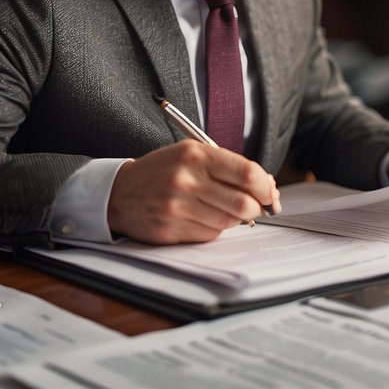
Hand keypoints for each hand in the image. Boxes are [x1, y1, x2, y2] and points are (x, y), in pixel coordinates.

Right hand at [107, 141, 279, 243]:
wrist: (119, 192)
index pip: (247, 173)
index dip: (266, 187)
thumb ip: (227, 167)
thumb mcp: (191, 154)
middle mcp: (187, 179)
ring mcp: (177, 206)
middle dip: (256, 209)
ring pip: (229, 221)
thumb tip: (265, 186)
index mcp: (196, 155)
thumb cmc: (162, 171)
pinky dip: (213, 228)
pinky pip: (209, 234)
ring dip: (234, 219)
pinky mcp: (170, 229)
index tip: (269, 193)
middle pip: (243, 203)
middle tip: (255, 208)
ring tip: (222, 209)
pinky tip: (201, 217)